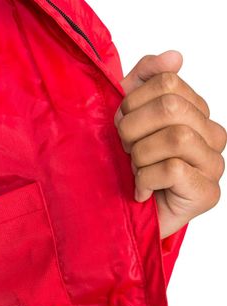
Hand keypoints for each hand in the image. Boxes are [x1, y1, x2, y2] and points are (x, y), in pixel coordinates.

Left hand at [114, 50, 226, 237]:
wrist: (128, 221)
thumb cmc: (128, 170)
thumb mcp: (127, 120)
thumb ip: (143, 83)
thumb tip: (175, 56)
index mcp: (196, 112)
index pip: (166, 82)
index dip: (132, 102)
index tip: (120, 126)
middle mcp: (212, 135)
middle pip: (171, 107)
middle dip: (132, 128)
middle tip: (123, 150)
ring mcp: (213, 165)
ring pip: (175, 137)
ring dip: (139, 156)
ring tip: (133, 171)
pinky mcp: (207, 193)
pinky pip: (173, 169)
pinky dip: (145, 180)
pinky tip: (140, 192)